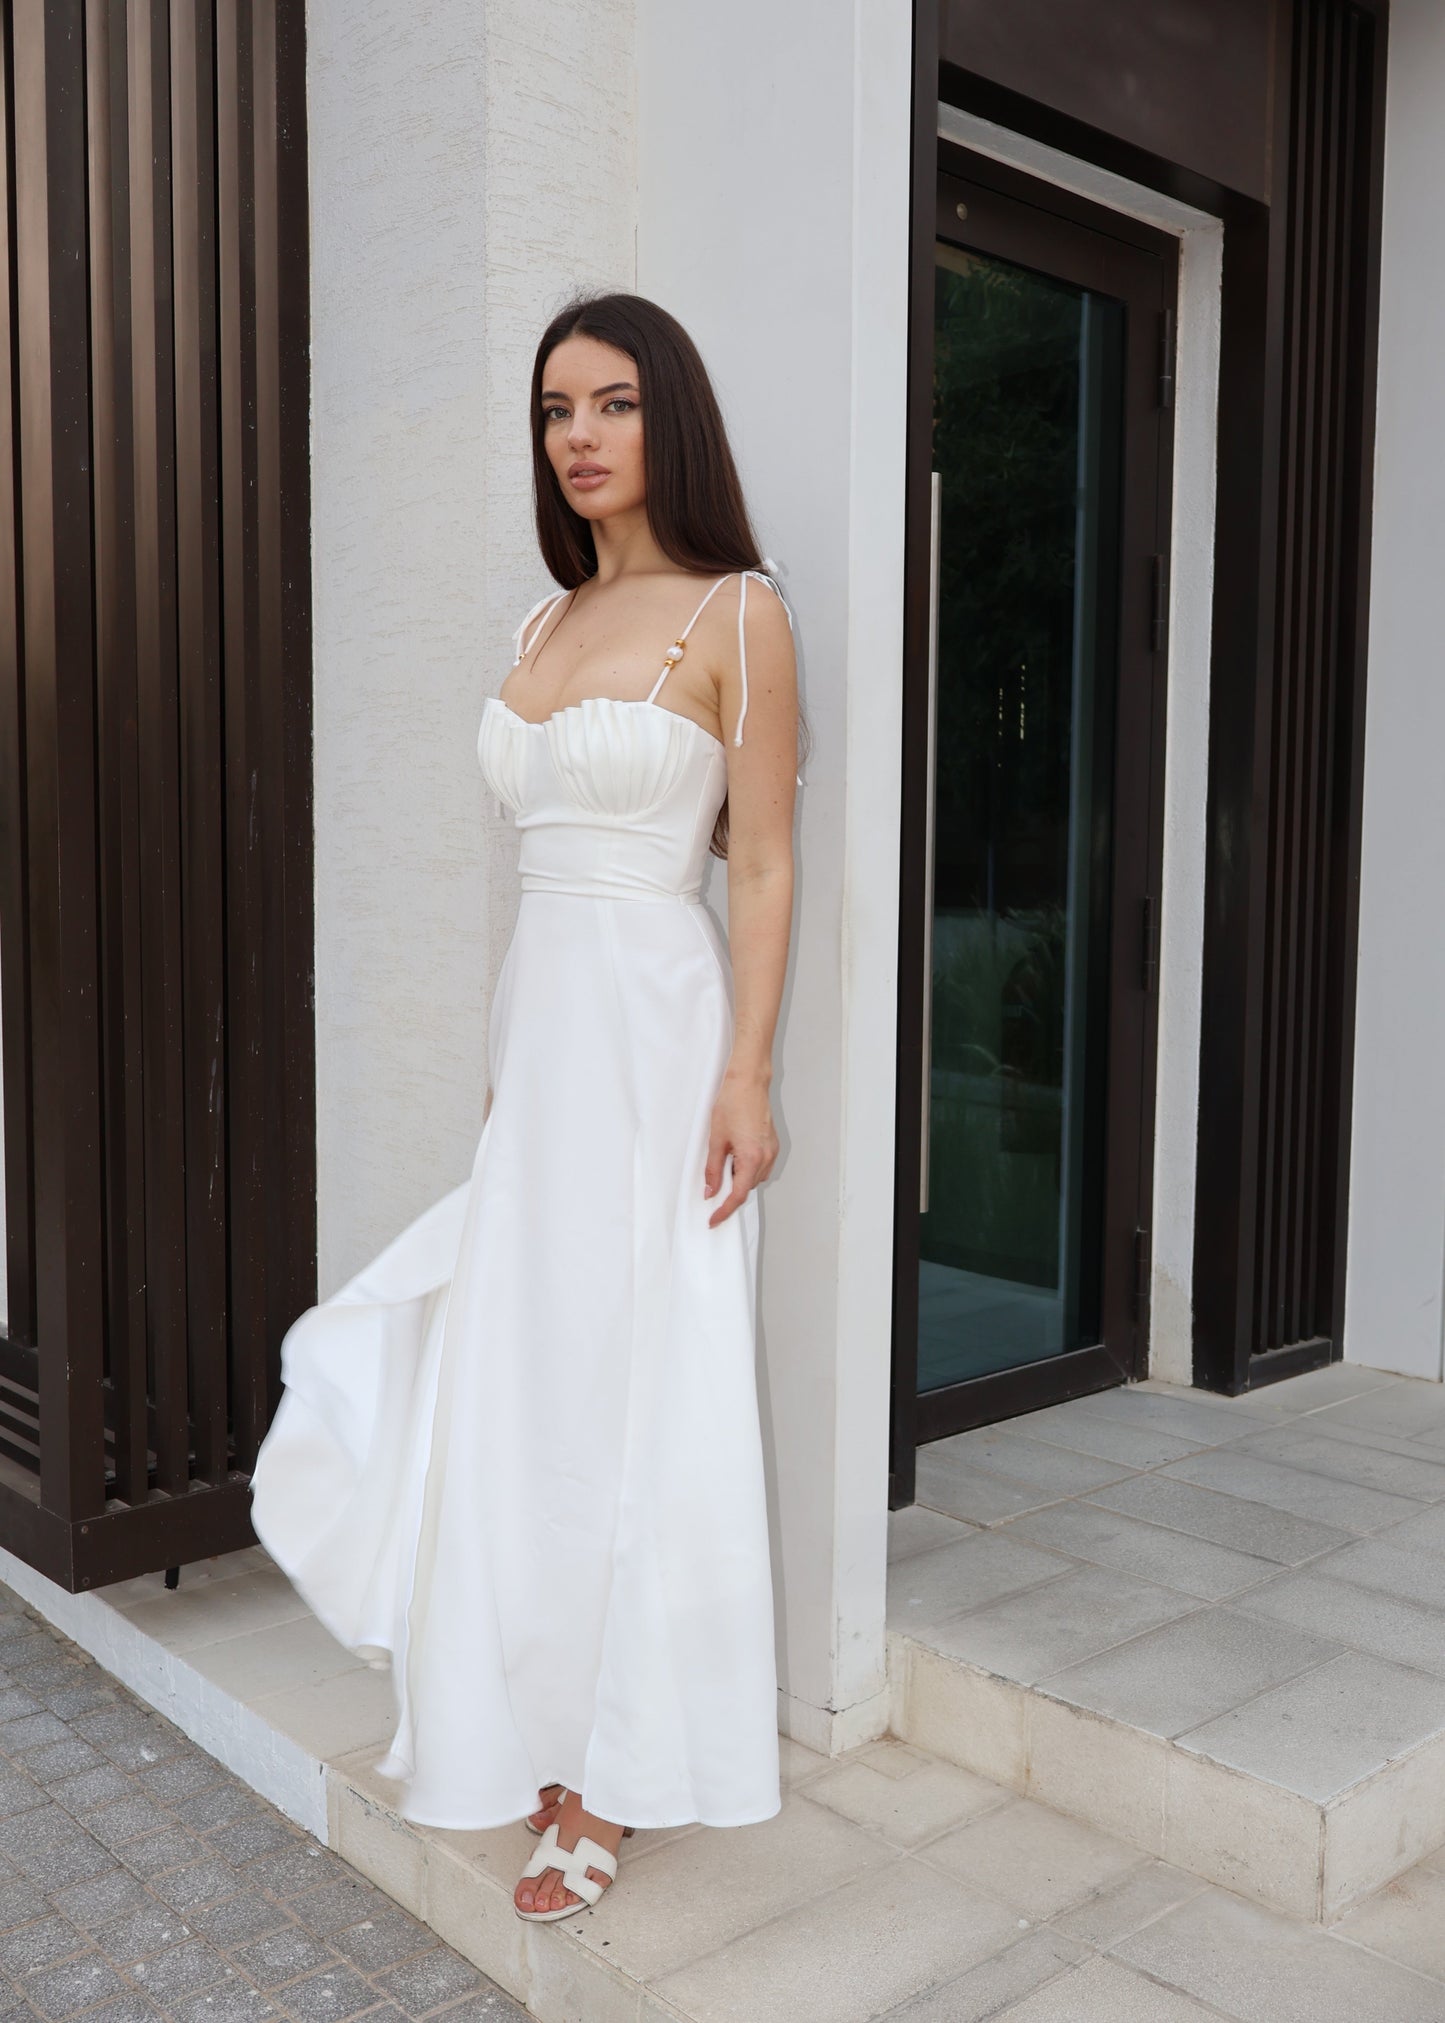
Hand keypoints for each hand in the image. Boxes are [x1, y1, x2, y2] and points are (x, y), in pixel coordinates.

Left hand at [704, 1075, 777, 1226]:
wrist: (748, 1082)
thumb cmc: (732, 1104)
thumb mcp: (716, 1139)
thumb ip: (713, 1169)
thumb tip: (711, 1191)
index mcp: (752, 1159)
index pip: (738, 1195)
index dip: (724, 1211)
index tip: (713, 1220)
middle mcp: (767, 1158)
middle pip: (748, 1187)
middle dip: (731, 1193)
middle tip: (712, 1191)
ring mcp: (772, 1151)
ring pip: (755, 1178)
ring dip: (740, 1179)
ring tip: (723, 1164)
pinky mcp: (772, 1144)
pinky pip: (761, 1166)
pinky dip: (747, 1168)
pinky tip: (735, 1156)